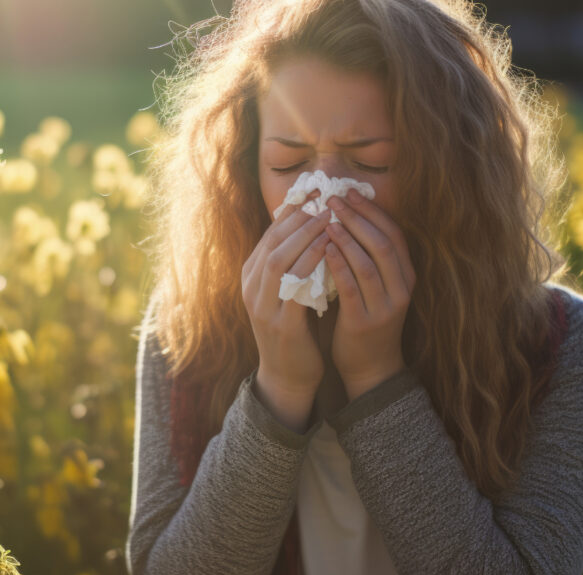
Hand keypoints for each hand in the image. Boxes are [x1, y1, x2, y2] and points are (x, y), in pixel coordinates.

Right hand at [242, 194, 336, 429]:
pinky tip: (330, 250)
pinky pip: (295, 286)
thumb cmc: (293, 328)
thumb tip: (311, 225)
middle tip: (324, 198)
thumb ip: (291, 263)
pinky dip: (312, 264)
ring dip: (304, 236)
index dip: (291, 212)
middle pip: (271, 242)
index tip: (314, 192)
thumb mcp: (286, 291)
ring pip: (278, 259)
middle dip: (298, 218)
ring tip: (329, 218)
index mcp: (251, 277)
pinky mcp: (281, 324)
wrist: (286, 375)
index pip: (269, 235)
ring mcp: (262, 306)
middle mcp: (251, 288)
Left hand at [323, 189, 416, 400]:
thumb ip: (367, 257)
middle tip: (335, 199)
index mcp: (405, 276)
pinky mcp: (365, 322)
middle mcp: (401, 289)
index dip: (373, 211)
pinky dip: (339, 265)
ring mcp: (385, 307)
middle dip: (359, 217)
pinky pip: (352, 288)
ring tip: (327, 219)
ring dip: (347, 238)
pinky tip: (324, 249)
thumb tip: (345, 217)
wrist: (370, 368)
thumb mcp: (375, 286)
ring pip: (369, 263)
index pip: (394, 234)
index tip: (351, 192)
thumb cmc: (366, 319)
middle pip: (383, 243)